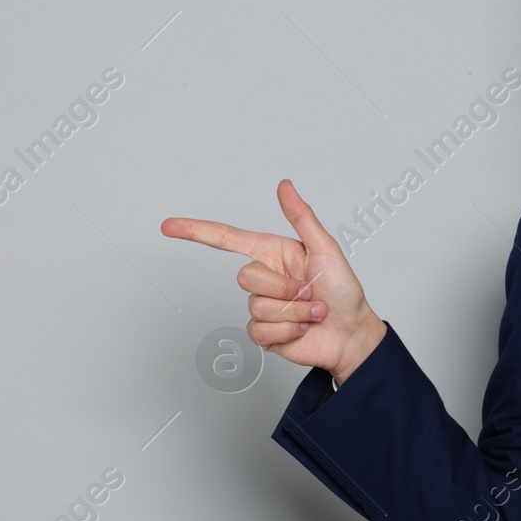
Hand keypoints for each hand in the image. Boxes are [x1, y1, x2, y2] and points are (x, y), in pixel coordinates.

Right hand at [161, 179, 386, 384]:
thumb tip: (284, 185)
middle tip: (309, 292)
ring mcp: (262, 307)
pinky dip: (288, 332)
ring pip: (257, 307)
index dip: (196, 232)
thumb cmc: (344, 291)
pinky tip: (303, 330)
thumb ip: (302, 217)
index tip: (168, 226)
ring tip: (313, 312)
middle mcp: (265, 278)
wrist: (351, 335)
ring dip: (293, 312)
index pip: (227, 240)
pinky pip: (261, 331)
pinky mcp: (264, 333)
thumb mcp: (326, 249)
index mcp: (273, 253)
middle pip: (245, 278)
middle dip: (283, 287)